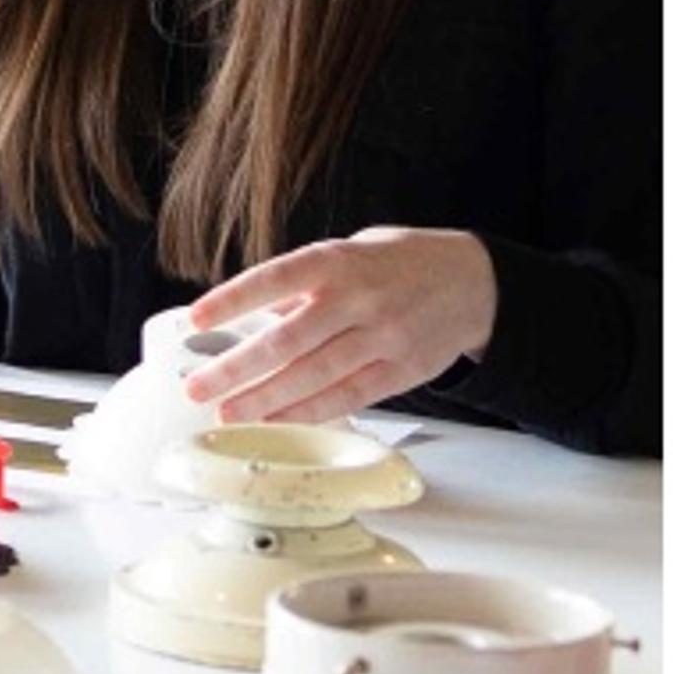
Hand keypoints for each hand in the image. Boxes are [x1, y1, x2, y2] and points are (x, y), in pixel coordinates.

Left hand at [184, 226, 495, 426]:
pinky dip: (309, 412)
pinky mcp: (402, 370)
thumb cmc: (402, 265)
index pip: (277, 279)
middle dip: (237, 367)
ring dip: (266, 399)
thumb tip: (257, 315)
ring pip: (315, 375)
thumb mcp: (354, 253)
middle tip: (197, 387)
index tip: (196, 320)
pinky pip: (348, 396)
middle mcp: (360, 298)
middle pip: (289, 339)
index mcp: (340, 261)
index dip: (234, 299)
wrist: (476, 282)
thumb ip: (307, 284)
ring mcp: (384, 336)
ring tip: (229, 413)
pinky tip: (277, 420)